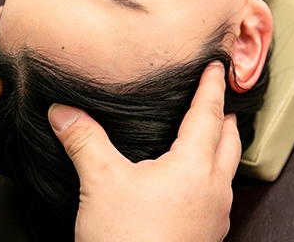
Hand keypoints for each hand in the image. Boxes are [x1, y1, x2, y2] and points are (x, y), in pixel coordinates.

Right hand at [49, 62, 240, 241]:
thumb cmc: (128, 241)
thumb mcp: (101, 183)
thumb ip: (84, 141)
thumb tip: (63, 113)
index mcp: (194, 165)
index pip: (208, 113)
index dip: (213, 87)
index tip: (218, 68)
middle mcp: (212, 188)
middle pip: (230, 140)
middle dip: (226, 116)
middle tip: (221, 99)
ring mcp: (214, 215)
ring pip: (228, 169)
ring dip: (223, 147)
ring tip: (212, 136)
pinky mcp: (206, 235)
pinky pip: (219, 195)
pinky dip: (214, 175)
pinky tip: (195, 184)